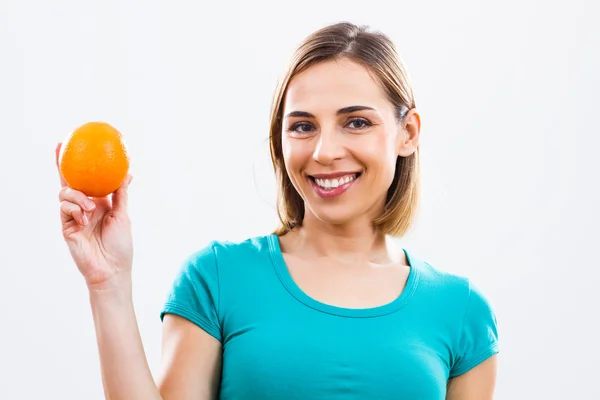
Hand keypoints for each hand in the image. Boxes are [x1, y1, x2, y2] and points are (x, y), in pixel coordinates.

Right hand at [56, 142, 133, 289]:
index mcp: (99, 202)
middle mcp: (85, 206)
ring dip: (78, 196)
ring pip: (66, 192)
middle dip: (63, 165)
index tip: (77, 145)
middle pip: (70, 182)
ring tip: (90, 208)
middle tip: (61, 148)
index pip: (87, 180)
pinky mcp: (66, 226)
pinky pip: (64, 207)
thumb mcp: (123, 215)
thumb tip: (128, 173)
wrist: (112, 269)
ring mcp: (73, 216)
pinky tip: (84, 217)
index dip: (80, 164)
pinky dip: (75, 209)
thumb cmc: (120, 245)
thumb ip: (121, 194)